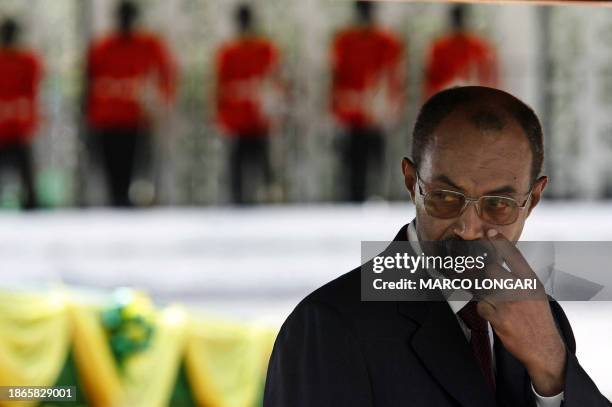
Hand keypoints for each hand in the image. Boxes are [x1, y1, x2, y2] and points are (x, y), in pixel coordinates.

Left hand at [477, 229, 566, 395]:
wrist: (544, 348)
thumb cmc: (538, 319)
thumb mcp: (536, 294)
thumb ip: (520, 278)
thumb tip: (498, 264)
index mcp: (531, 282)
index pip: (514, 256)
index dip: (500, 243)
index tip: (489, 233)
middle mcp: (521, 291)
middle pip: (491, 270)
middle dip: (481, 271)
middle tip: (475, 270)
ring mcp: (509, 305)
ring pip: (483, 287)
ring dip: (480, 290)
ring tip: (487, 294)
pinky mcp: (499, 318)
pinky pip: (482, 306)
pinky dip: (483, 308)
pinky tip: (492, 312)